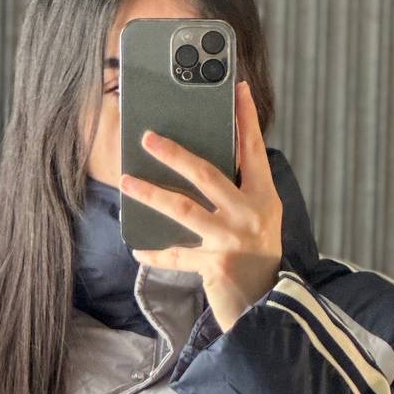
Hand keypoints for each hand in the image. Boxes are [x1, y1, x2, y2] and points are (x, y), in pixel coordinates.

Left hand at [122, 80, 283, 333]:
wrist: (267, 305)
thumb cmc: (258, 258)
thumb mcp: (257, 220)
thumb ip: (236, 194)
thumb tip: (196, 164)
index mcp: (264, 198)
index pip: (253, 150)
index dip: (246, 119)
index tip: (239, 88)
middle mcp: (250, 215)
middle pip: (207, 174)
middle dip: (175, 153)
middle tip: (148, 137)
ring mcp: (232, 241)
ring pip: (184, 209)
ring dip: (151, 193)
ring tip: (126, 181)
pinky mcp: (216, 265)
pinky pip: (176, 255)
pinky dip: (155, 252)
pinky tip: (137, 247)